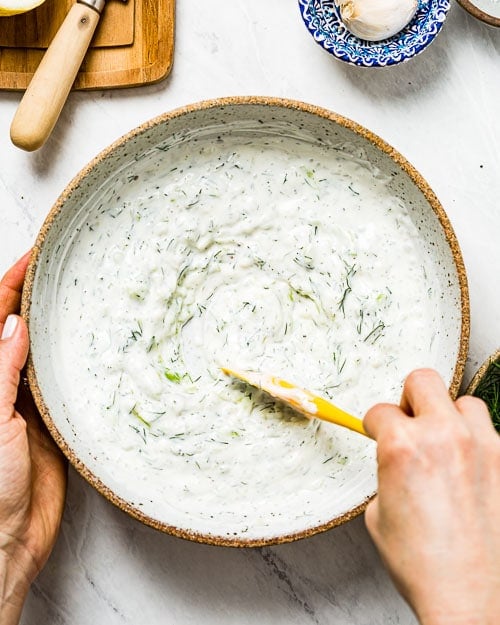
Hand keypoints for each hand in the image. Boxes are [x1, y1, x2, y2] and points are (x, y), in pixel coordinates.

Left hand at [0, 253, 66, 624]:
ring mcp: (34, 402)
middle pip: (24, 328)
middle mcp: (7, 384)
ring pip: (50, 353)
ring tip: (86, 298)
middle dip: (40, 297)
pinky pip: (72, 384)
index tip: (36, 255)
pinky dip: (82, 364)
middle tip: (67, 268)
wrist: (8, 540)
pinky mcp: (60, 422)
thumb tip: (15, 323)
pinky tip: (99, 349)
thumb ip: (2, 369)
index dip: (12, 283)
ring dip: (63, 327)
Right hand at [363, 368, 499, 624]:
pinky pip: (491, 434)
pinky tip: (472, 472)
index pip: (380, 410)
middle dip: (410, 399)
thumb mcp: (379, 513)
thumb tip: (397, 460)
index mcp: (403, 447)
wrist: (471, 598)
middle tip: (411, 422)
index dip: (375, 425)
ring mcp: (483, 446)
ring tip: (447, 445)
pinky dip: (478, 445)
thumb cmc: (423, 564)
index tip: (378, 432)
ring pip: (464, 402)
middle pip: (422, 380)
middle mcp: (443, 436)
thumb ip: (388, 471)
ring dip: (450, 418)